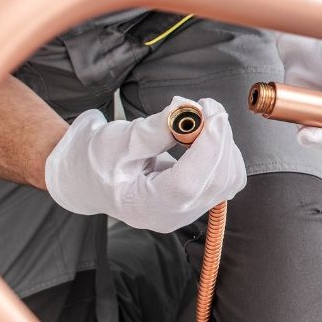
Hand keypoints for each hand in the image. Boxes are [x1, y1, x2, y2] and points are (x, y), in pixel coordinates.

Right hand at [44, 96, 246, 231]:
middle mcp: (172, 216)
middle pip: (215, 181)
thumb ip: (155, 130)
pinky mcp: (200, 200)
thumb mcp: (118, 140)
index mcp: (145, 207)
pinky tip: (205, 136)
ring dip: (224, 143)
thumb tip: (189, 111)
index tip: (210, 112)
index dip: (207, 147)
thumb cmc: (98, 160)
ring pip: (229, 179)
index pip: (188, 184)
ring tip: (201, 119)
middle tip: (205, 105)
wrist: (92, 176)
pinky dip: (224, 152)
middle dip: (219, 138)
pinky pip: (228, 177)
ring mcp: (189, 211)